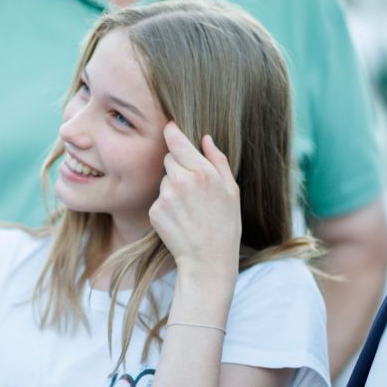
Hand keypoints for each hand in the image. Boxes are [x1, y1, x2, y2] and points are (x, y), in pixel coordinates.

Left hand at [149, 122, 240, 278]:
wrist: (208, 259)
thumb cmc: (225, 224)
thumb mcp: (231, 190)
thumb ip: (218, 160)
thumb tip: (205, 138)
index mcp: (203, 172)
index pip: (176, 140)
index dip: (171, 131)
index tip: (170, 126)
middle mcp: (181, 181)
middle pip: (168, 158)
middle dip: (177, 165)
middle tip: (192, 186)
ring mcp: (166, 197)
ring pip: (163, 179)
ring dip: (172, 187)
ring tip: (188, 207)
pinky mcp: (154, 211)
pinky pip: (158, 198)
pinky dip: (166, 205)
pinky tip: (180, 218)